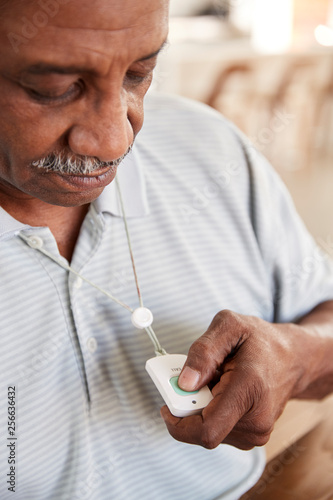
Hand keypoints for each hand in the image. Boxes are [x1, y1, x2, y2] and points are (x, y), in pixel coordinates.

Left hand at [161, 309, 309, 449]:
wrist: (293, 358)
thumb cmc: (261, 341)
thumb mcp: (230, 326)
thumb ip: (204, 351)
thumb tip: (185, 382)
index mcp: (250, 390)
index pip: (207, 430)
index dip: (178, 423)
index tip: (166, 405)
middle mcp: (256, 420)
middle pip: (203, 428)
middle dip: (189, 405)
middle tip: (194, 378)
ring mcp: (256, 432)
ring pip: (209, 429)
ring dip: (202, 407)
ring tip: (217, 380)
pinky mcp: (252, 435)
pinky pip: (218, 429)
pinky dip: (212, 411)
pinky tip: (223, 390)